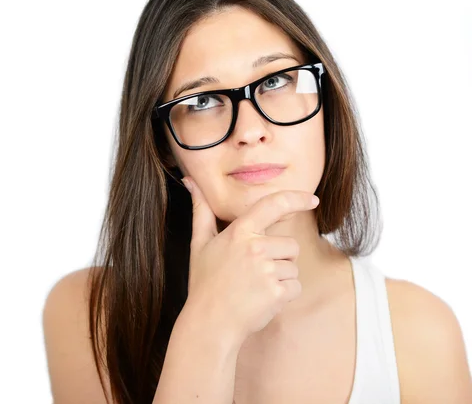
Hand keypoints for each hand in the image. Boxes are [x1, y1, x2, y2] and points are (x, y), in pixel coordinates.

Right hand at [181, 176, 319, 344]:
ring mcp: (267, 270)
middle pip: (290, 244)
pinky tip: (262, 298)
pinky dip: (284, 294)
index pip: (272, 205)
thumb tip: (190, 181)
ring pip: (293, 266)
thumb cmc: (205, 281)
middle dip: (280, 257)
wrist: (210, 322)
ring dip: (281, 277)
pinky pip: (295, 286)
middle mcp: (255, 247)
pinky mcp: (276, 292)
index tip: (313, 199)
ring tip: (255, 286)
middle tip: (254, 272)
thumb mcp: (200, 242)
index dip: (295, 199)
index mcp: (240, 232)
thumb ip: (201, 209)